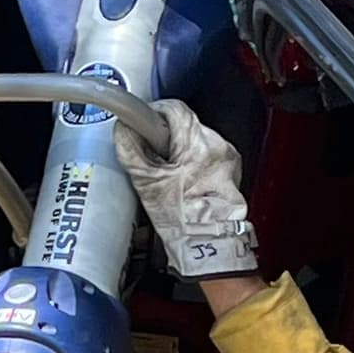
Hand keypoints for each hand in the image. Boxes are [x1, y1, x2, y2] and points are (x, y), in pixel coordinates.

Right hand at [114, 99, 258, 280]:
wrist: (208, 243)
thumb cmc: (182, 219)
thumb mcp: (146, 183)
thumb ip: (131, 150)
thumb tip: (123, 129)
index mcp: (196, 142)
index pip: (173, 109)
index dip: (153, 114)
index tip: (142, 125)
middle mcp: (217, 144)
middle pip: (185, 125)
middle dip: (167, 138)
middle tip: (153, 160)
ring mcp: (227, 157)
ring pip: (196, 140)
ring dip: (181, 151)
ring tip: (169, 175)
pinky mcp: (231, 170)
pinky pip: (208, 155)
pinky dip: (194, 163)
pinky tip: (184, 182)